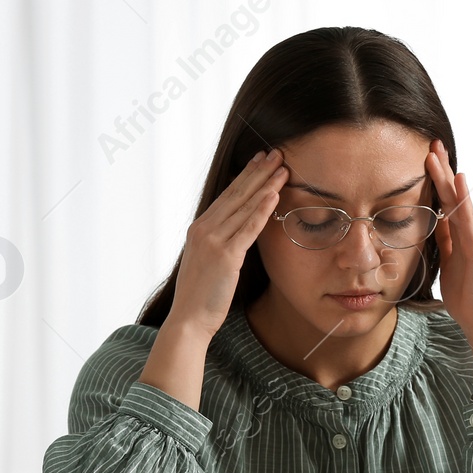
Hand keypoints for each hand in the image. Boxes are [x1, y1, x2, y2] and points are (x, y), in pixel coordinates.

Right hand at [166, 148, 286, 338]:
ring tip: (283, 167)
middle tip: (276, 152)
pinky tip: (274, 195)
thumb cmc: (201, 296)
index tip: (261, 160)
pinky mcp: (225, 256)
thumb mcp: (208, 262)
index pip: (227, 196)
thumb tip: (238, 234)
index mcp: (200, 228)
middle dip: (258, 172)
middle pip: (236, 194)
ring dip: (265, 185)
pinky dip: (262, 210)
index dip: (246, 176)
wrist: (189, 320)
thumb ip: (221, 244)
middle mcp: (204, 229)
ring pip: (244, 206)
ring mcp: (213, 241)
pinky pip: (248, 229)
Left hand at [425, 139, 472, 335]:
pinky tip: (458, 182)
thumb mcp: (448, 260)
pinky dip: (463, 199)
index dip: (438, 178)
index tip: (427, 156)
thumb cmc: (467, 293)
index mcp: (464, 232)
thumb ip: (445, 238)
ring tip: (435, 155)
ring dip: (447, 177)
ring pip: (459, 201)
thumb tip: (435, 218)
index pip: (448, 199)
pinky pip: (468, 219)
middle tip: (431, 142)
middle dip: (442, 168)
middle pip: (455, 193)